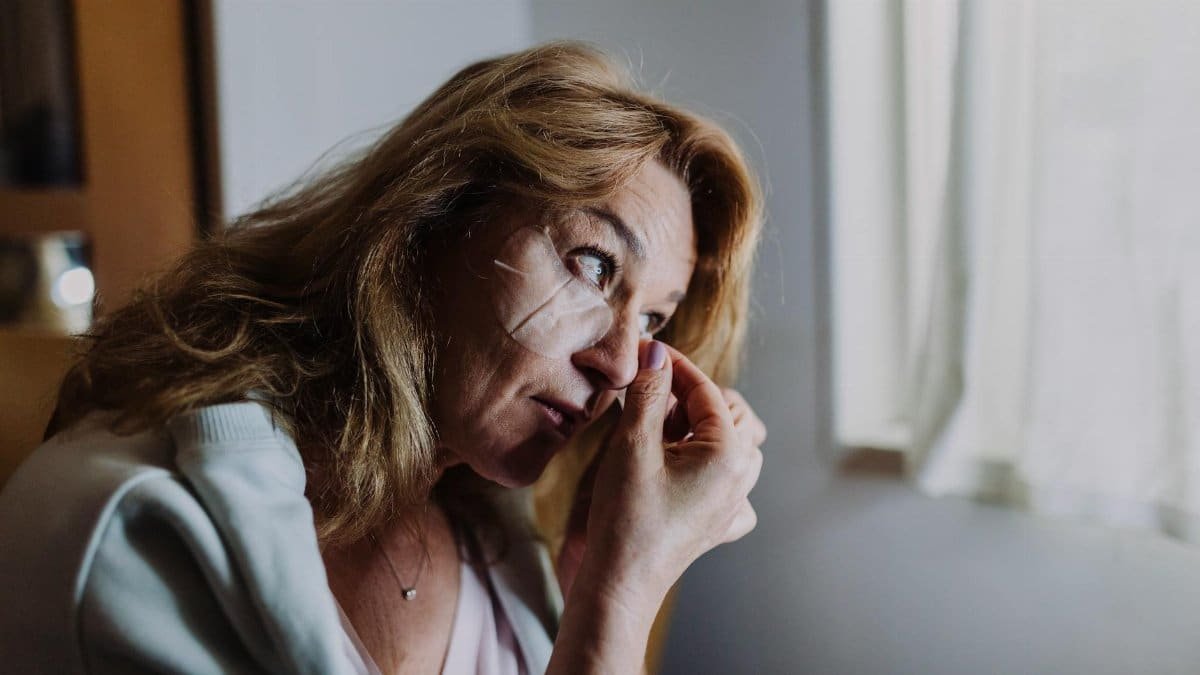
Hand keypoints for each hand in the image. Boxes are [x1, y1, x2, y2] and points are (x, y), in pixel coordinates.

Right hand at [569, 340, 763, 604]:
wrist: (620, 581)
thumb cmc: (626, 516)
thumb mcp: (632, 444)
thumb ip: (648, 393)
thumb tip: (657, 354)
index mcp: (729, 454)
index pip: (707, 392)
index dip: (675, 366)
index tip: (647, 352)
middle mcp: (741, 478)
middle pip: (731, 414)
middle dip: (692, 397)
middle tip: (650, 393)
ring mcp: (734, 504)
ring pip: (734, 445)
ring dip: (701, 428)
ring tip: (660, 430)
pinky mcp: (719, 524)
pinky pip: (730, 484)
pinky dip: (709, 467)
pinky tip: (680, 469)